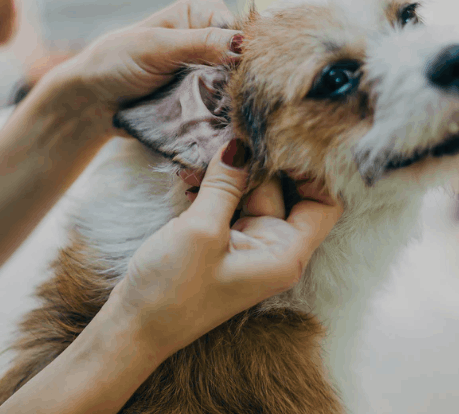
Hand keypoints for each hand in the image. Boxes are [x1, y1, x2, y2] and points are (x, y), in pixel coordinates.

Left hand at [53, 0, 241, 106]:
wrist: (93, 102)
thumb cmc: (115, 63)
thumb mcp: (156, 48)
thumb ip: (199, 44)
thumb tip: (241, 44)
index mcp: (204, 11)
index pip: (243, 31)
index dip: (246, 55)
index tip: (238, 78)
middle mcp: (213, 37)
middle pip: (246, 62)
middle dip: (240, 83)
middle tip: (227, 103)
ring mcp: (212, 71)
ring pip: (239, 88)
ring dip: (233, 104)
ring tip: (223, 118)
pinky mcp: (207, 99)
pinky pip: (227, 108)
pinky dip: (224, 118)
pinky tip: (223, 128)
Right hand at [108, 140, 343, 357]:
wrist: (134, 328)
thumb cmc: (172, 292)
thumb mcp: (201, 231)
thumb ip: (226, 184)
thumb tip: (242, 143)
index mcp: (284, 254)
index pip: (325, 203)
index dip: (312, 170)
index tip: (282, 140)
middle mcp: (273, 249)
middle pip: (287, 191)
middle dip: (262, 161)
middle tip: (236, 130)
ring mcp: (247, 245)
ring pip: (253, 192)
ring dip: (232, 172)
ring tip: (206, 149)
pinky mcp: (222, 242)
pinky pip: (228, 202)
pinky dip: (214, 186)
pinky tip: (190, 171)